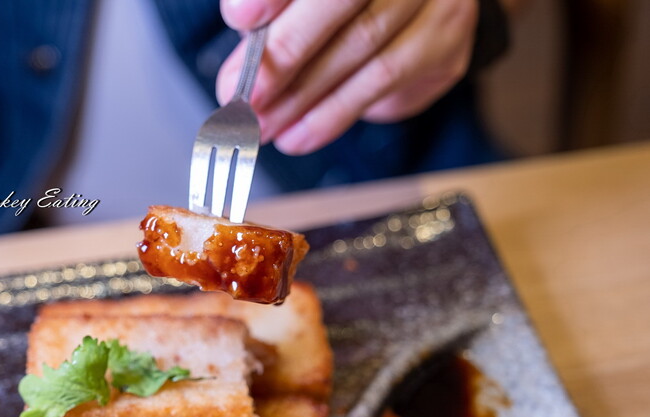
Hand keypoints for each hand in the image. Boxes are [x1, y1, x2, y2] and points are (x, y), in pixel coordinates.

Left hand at [217, 0, 478, 154]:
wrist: (415, 15)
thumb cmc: (336, 6)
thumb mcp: (301, 2)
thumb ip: (274, 13)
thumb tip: (239, 51)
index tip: (239, 17)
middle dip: (285, 51)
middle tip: (244, 94)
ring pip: (362, 46)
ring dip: (302, 96)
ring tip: (263, 126)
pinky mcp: (445, 38)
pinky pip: (383, 80)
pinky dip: (332, 114)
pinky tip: (298, 135)